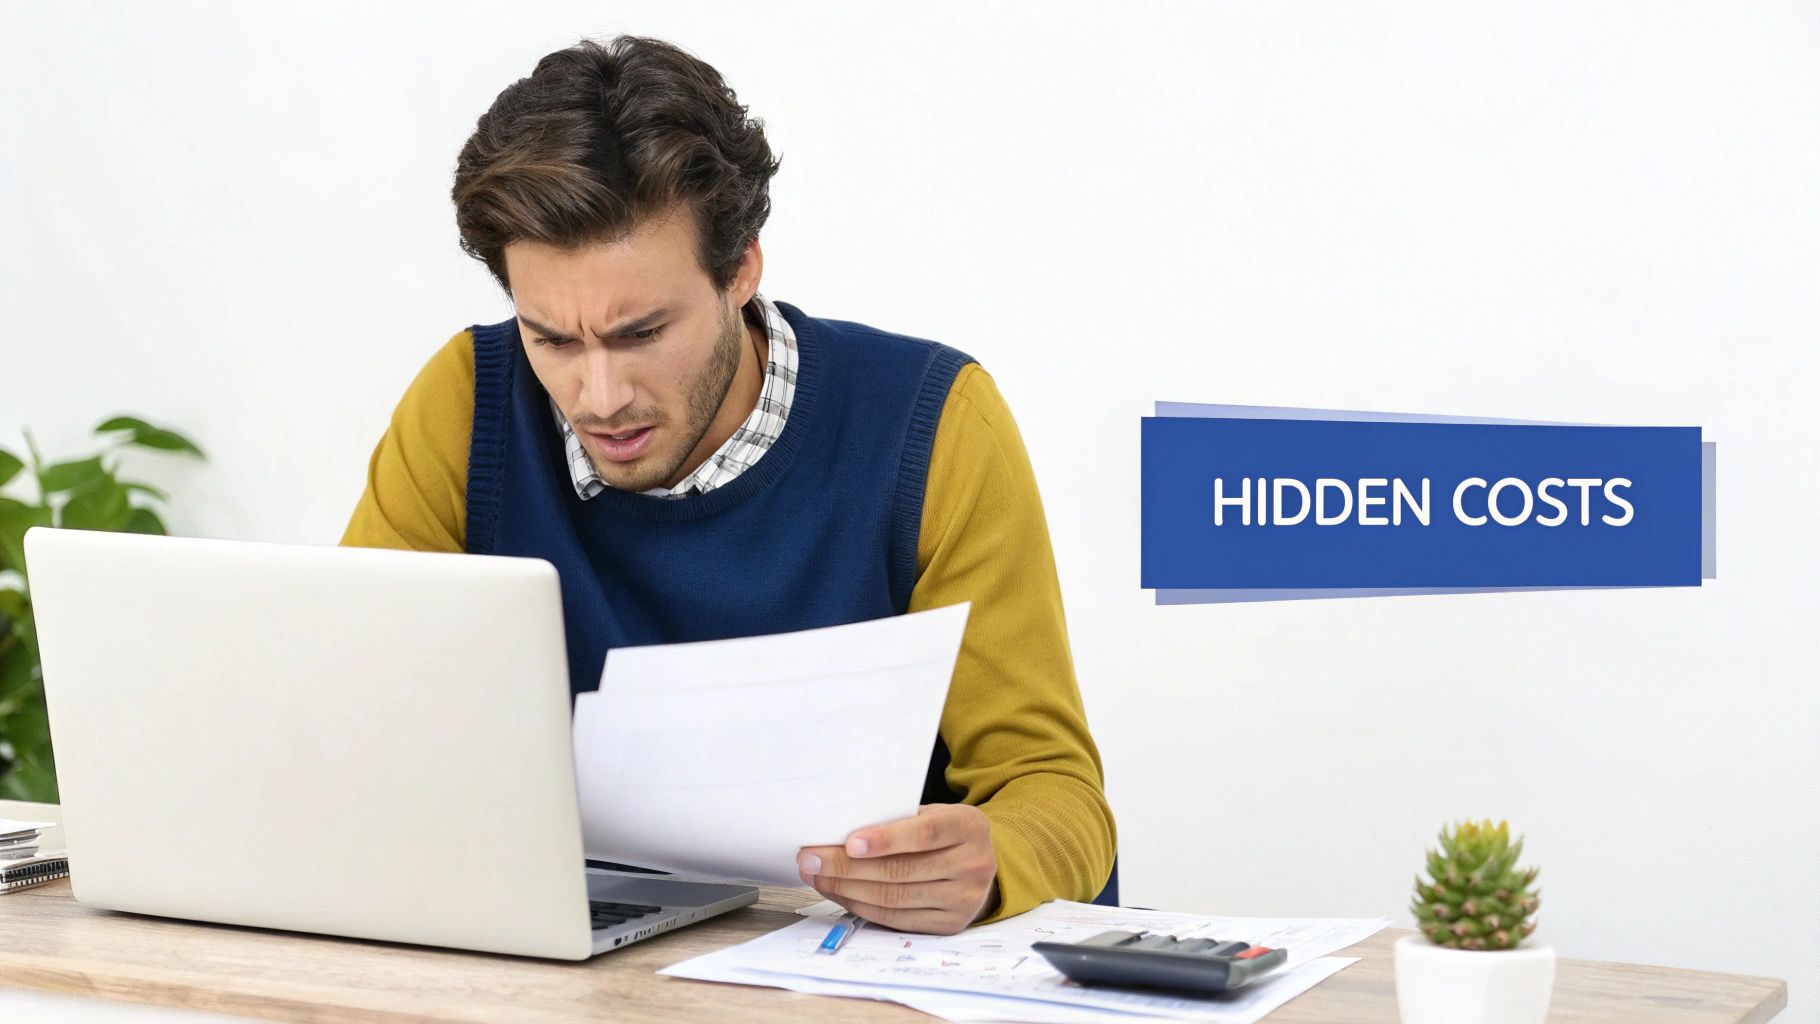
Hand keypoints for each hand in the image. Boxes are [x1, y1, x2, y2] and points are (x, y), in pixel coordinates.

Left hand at [797, 803, 998, 934]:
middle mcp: (972, 865)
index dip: (886, 839)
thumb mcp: (932, 813)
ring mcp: (963, 899)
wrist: (980, 862)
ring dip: (847, 888)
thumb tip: (838, 831)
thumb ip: (898, 818)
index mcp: (969, 827)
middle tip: (811, 859)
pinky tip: (840, 893)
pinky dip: (862, 906)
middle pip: (901, 870)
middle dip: (847, 866)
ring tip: (818, 876)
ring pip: (894, 898)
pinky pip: (896, 919)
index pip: (925, 833)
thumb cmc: (943, 832)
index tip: (850, 842)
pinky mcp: (949, 925)